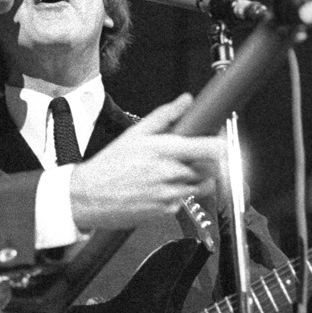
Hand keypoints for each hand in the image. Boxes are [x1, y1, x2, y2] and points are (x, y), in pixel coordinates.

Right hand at [69, 93, 225, 230]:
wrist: (89, 196)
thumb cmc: (109, 166)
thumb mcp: (135, 134)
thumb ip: (165, 116)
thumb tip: (185, 101)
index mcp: (165, 151)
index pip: (211, 148)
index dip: (221, 144)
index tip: (220, 140)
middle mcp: (171, 174)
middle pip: (211, 168)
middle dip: (207, 161)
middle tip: (193, 156)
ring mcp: (170, 195)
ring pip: (201, 186)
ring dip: (195, 178)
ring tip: (175, 171)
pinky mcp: (167, 211)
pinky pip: (185, 201)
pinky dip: (179, 194)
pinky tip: (161, 187)